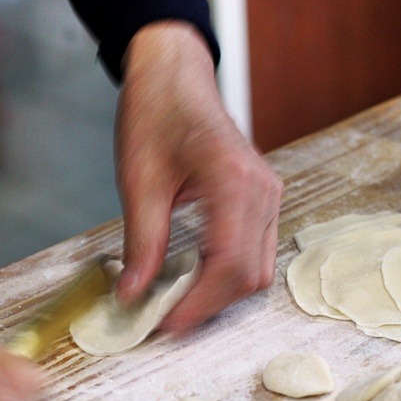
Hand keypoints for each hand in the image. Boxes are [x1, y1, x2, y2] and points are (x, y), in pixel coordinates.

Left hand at [114, 21, 283, 332]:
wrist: (174, 75)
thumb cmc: (155, 114)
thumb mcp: (139, 182)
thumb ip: (141, 244)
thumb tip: (132, 295)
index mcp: (234, 182)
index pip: (228, 264)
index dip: (198, 304)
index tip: (164, 325)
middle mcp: (262, 191)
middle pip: (249, 274)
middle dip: (208, 305)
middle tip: (164, 320)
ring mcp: (268, 194)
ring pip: (258, 268)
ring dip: (221, 293)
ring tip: (177, 303)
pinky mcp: (262, 197)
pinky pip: (257, 250)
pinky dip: (229, 273)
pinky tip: (194, 278)